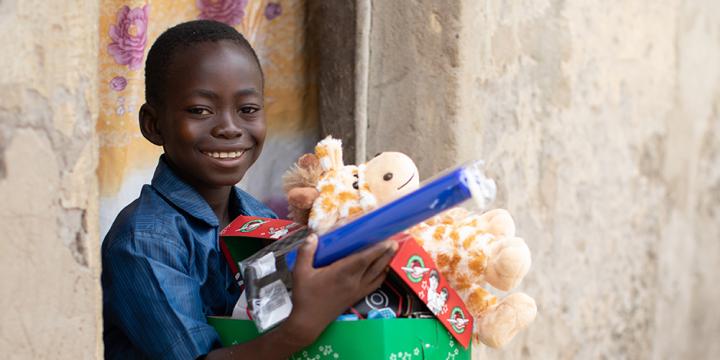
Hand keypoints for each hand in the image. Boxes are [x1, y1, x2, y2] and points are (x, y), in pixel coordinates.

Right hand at [283, 234, 398, 345]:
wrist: (308, 323)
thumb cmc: (305, 296)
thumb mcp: (300, 272)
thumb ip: (306, 252)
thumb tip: (313, 236)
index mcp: (341, 273)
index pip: (364, 259)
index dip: (377, 250)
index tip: (387, 241)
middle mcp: (353, 281)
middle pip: (376, 266)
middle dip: (386, 254)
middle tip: (395, 242)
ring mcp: (357, 290)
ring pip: (377, 275)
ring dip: (386, 263)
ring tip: (391, 253)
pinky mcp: (357, 297)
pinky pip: (374, 285)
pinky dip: (382, 276)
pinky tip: (383, 270)